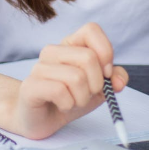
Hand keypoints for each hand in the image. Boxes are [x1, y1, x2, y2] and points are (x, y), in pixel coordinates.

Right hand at [10, 23, 128, 139]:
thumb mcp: (99, 87)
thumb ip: (115, 78)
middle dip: (96, 84)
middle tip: (87, 94)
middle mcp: (52, 51)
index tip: (106, 73)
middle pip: (88, 57)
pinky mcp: (30, 86)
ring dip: (82, 98)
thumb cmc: (71, 98)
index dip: (105, 51)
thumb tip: (118, 80)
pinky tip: (62, 106)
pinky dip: (68, 105)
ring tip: (74, 102)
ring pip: (76, 77)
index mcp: (69, 45)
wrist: (43, 120)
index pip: (91, 29)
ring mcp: (39, 67)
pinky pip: (60, 91)